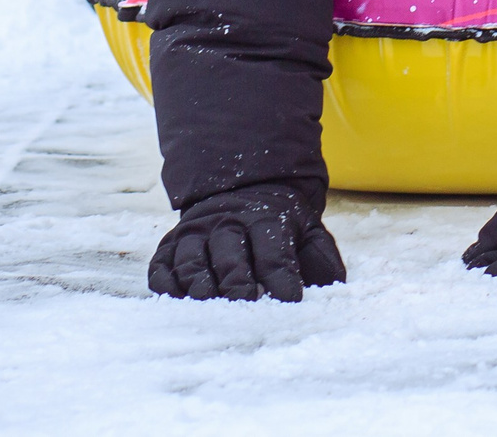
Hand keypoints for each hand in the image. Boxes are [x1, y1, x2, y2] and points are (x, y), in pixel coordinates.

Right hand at [148, 182, 344, 301]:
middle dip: (237, 281)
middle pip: (229, 254)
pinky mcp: (169, 246)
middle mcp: (227, 223)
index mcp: (266, 220)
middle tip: (244, 304)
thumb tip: (335, 289)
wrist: (242, 191)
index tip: (291, 300)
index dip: (282, 277)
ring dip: (199, 284)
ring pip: (192, 260)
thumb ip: (321, 258)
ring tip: (209, 304)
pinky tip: (177, 301)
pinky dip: (166, 285)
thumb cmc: (279, 226)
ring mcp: (195, 233)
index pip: (274, 251)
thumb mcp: (307, 231)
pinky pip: (161, 267)